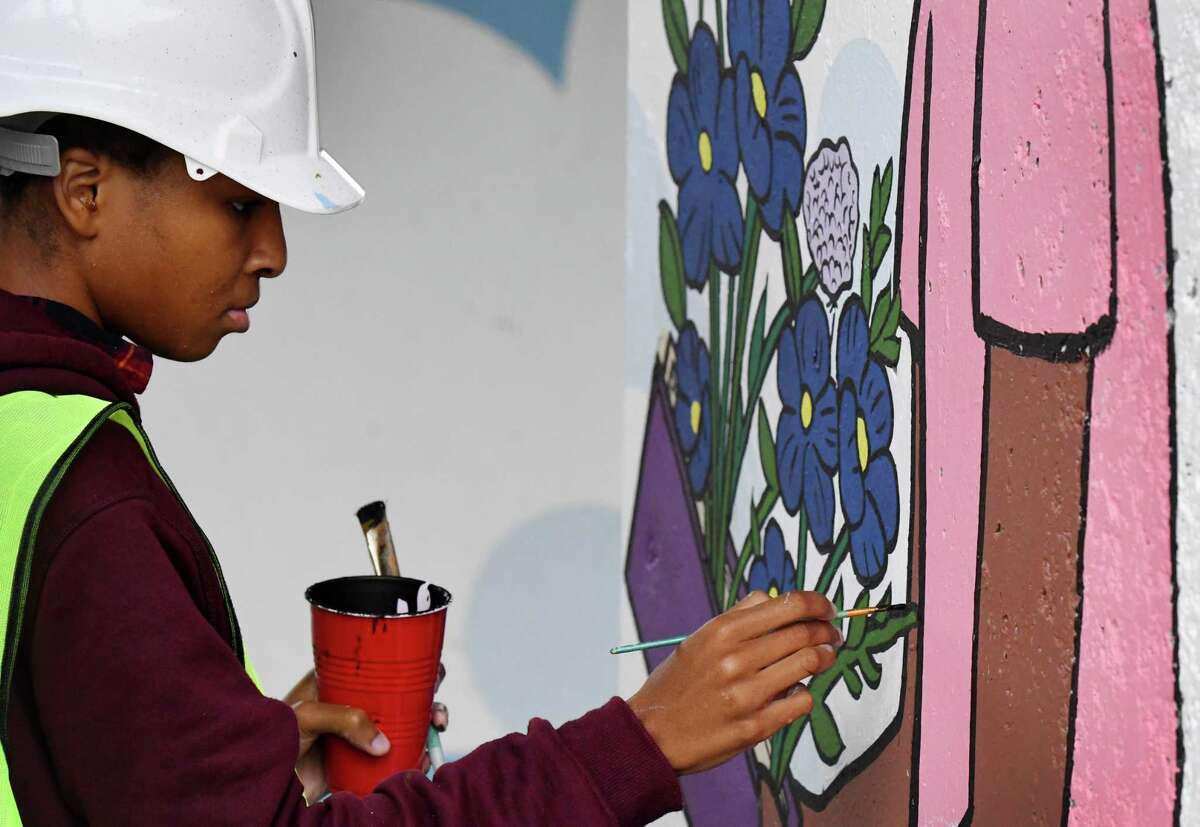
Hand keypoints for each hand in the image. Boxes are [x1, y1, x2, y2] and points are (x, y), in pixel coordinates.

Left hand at [286, 664, 448, 799]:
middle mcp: (354, 705)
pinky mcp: (362, 761)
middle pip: (400, 692)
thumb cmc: (270, 741)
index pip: (379, 664)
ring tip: (436, 727)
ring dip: (427, 723)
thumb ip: (343, 719)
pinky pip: (396, 755)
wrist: (263, 787)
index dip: (408, 662)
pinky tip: (424, 754)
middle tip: (436, 706)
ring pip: (404, 722)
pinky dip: (416, 753)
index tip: (429, 668)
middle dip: (427, 695)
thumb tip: (383, 742)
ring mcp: (360, 734)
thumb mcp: (304, 716)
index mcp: (339, 682)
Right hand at [626, 590, 840, 774]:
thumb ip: (739, 617)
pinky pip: (802, 701)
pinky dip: (805, 692)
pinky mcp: (757, 727)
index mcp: (722, 631)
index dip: (818, 604)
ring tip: (823, 658)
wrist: (653, 734)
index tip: (827, 609)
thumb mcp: (699, 639)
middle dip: (828, 631)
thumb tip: (778, 600)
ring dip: (824, 658)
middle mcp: (736, 660)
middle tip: (832, 635)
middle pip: (805, 634)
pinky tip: (796, 690)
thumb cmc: (678, 683)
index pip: (789, 605)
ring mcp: (748, 695)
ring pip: (809, 664)